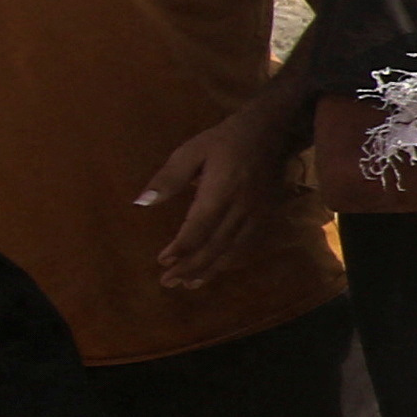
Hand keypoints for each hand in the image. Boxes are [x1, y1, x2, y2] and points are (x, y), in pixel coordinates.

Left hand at [137, 111, 284, 289]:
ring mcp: (256, 214)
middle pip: (215, 245)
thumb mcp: (192, 150)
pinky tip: (216, 269)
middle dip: (191, 267)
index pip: (199, 227)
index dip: (181, 248)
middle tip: (168, 282)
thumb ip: (169, 178)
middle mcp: (240, 207)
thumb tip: (142, 202)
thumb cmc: (226, 139)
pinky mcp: (265, 216)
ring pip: (232, 250)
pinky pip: (246, 245)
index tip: (162, 261)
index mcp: (221, 190)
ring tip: (189, 284)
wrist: (273, 131)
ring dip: (209, 270)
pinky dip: (228, 261)